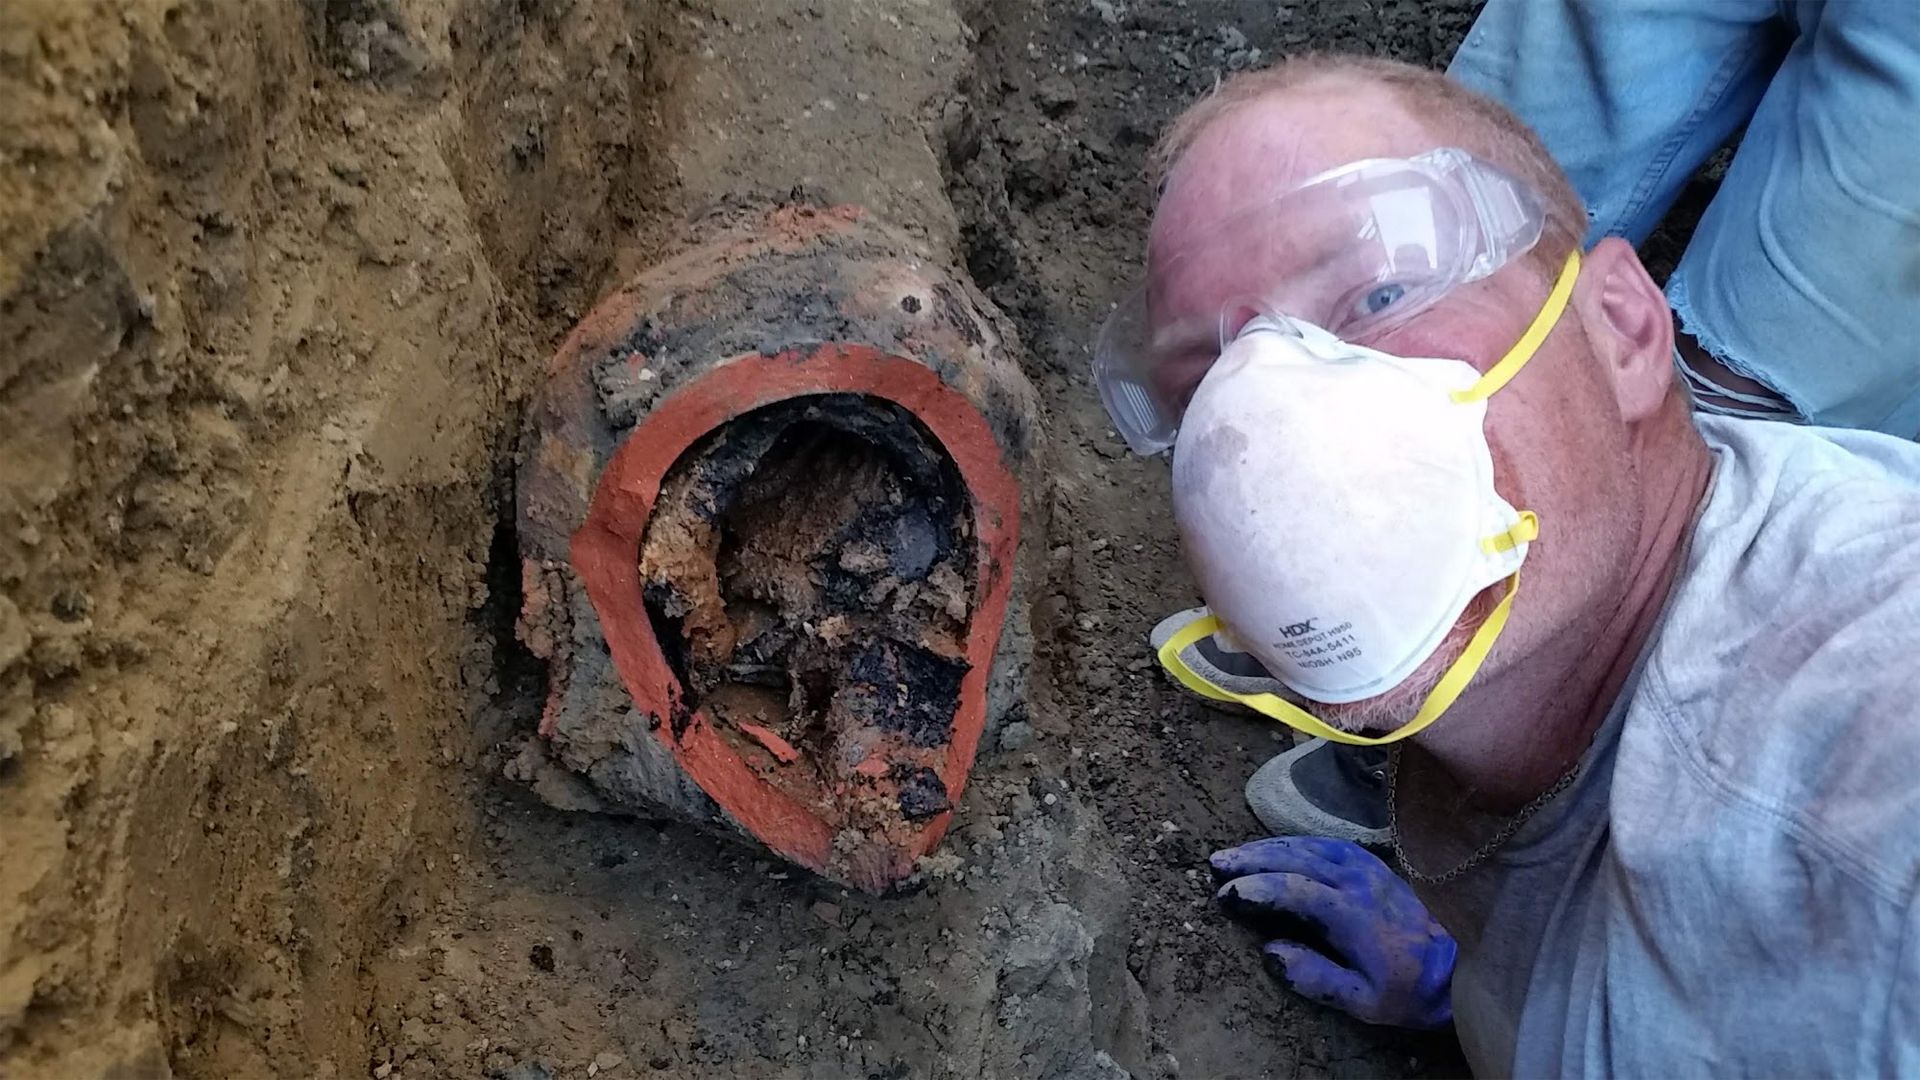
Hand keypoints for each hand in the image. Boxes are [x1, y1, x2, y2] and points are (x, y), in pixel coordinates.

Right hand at [1210, 835, 1454, 1029]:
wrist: (1459, 968)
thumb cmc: (1410, 990)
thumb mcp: (1365, 1002)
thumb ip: (1317, 978)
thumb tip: (1271, 952)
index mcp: (1354, 915)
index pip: (1296, 890)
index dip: (1258, 888)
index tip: (1227, 894)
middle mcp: (1358, 883)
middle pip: (1297, 859)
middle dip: (1253, 859)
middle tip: (1217, 863)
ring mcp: (1368, 869)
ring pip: (1311, 846)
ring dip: (1270, 846)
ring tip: (1237, 853)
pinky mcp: (1375, 866)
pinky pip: (1328, 844)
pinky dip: (1297, 842)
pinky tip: (1279, 847)